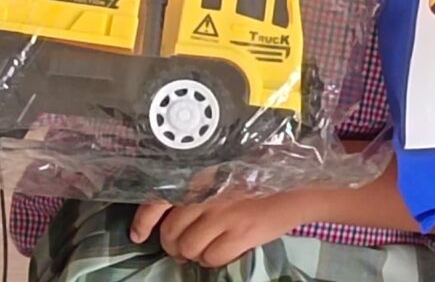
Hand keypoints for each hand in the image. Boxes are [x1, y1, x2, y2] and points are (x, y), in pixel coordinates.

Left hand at [131, 187, 317, 267]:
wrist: (296, 189)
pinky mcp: (240, 233)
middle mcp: (208, 194)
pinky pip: (211, 258)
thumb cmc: (259, 180)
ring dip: (192, 254)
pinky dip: (213, 259)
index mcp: (201, 176)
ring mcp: (223, 214)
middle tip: (182, 246)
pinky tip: (223, 250)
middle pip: (171, 231)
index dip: (144, 220)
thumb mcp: (222, 174)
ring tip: (204, 248)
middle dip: (173, 245)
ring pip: (188, 248)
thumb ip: (198, 189)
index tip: (139, 234)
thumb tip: (169, 215)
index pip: (159, 199)